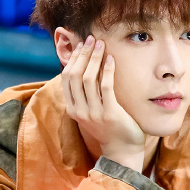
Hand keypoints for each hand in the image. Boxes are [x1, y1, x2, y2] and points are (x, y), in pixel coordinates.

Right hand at [62, 36, 146, 171]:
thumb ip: (86, 94)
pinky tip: (111, 59)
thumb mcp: (91, 111)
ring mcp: (94, 113)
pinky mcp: (110, 113)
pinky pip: (106, 87)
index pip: (67, 78)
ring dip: (94, 58)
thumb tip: (86, 68)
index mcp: (72, 109)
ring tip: (101, 45)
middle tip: (92, 39)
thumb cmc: (109, 128)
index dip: (73, 59)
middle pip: (75, 75)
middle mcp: (80, 111)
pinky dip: (107, 70)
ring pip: (88, 79)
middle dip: (83, 54)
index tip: (82, 45)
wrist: (122, 150)